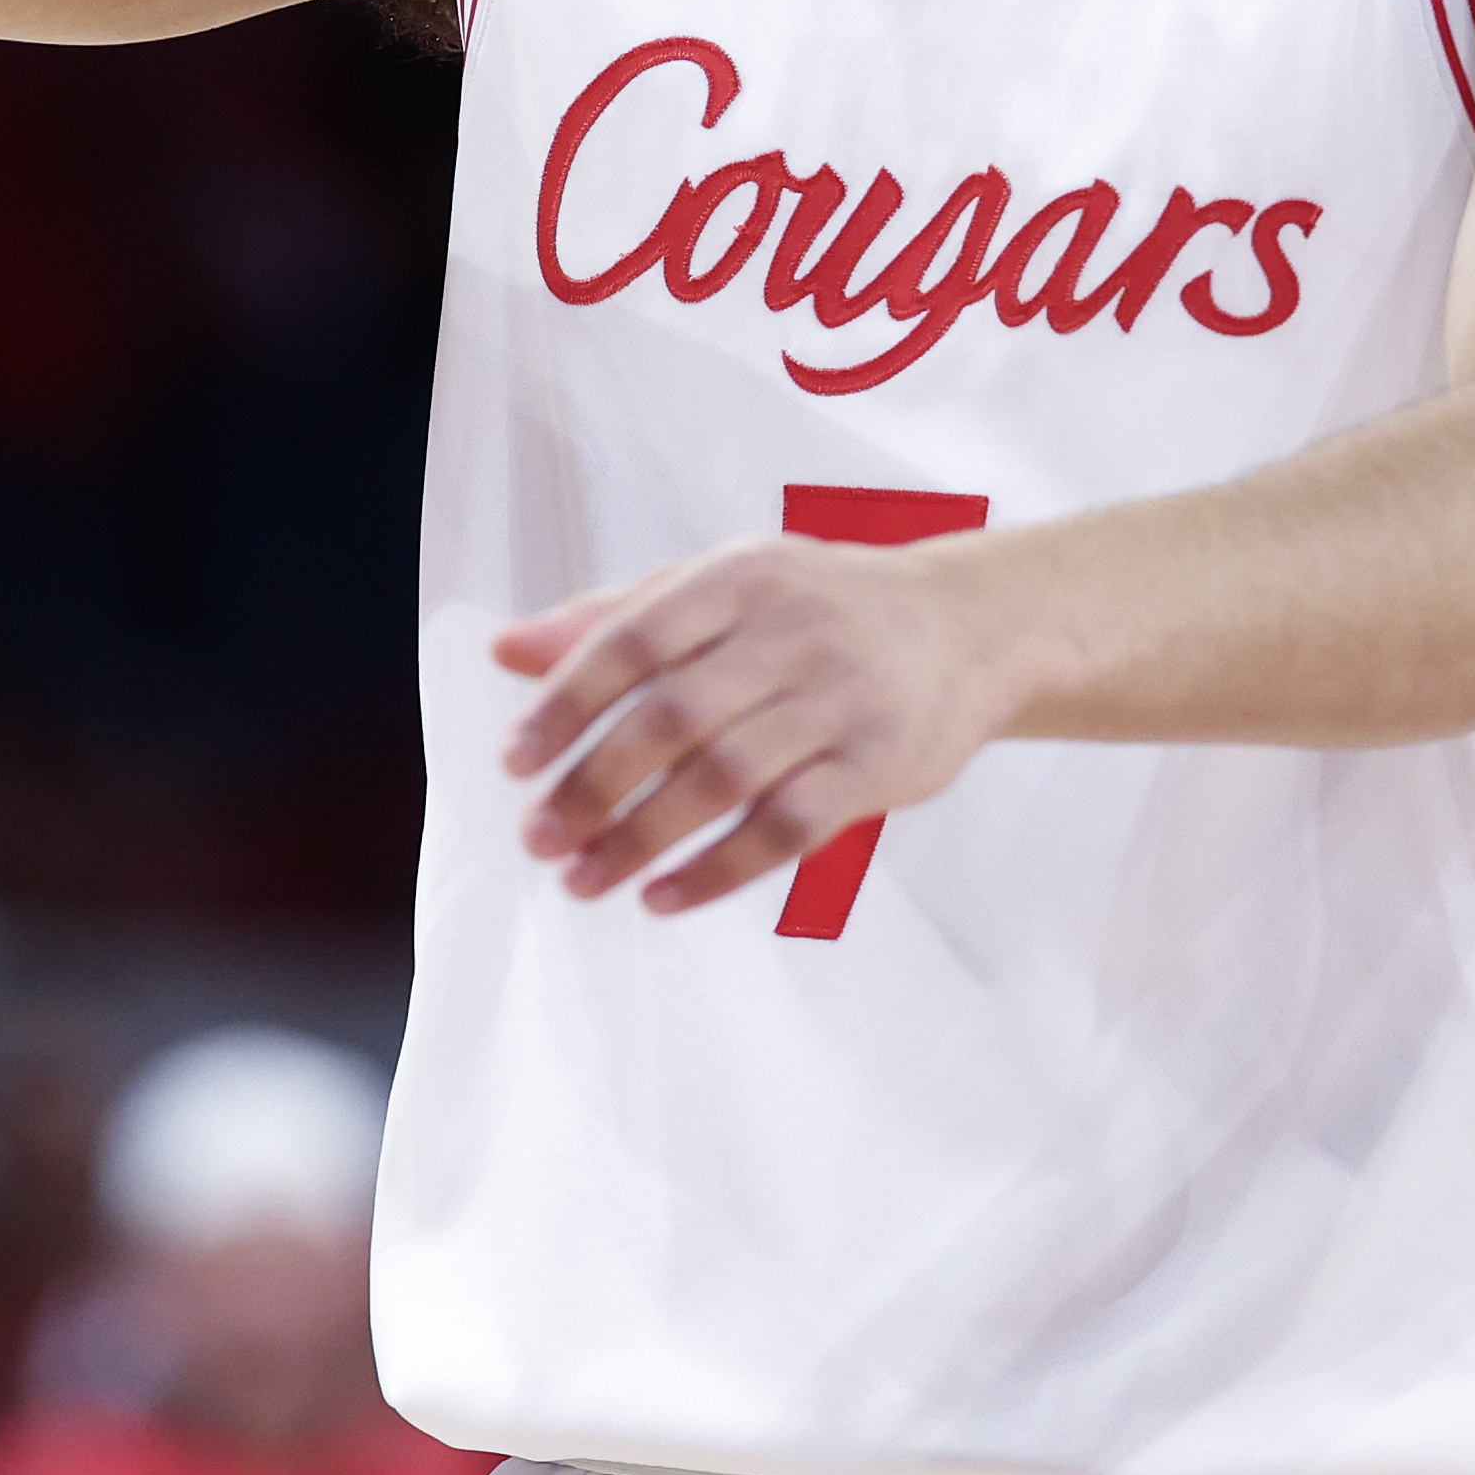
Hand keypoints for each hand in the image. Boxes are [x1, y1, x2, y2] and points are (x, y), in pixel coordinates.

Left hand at [495, 533, 1023, 913]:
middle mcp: (792, 633)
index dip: (566, 702)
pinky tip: (663, 897)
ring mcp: (842, 701)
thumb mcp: (722, 585)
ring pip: (726, 779)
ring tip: (582, 879)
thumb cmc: (821, 607)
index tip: (515, 760)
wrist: (968, 626)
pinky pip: (790, 829)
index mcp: (741, 578)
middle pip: (673, 717)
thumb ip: (615, 616)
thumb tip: (506, 648)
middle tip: (538, 837)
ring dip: (642, 838)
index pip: (634, 639)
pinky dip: (719, 871)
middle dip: (594, 785)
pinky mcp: (880, 766)